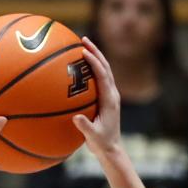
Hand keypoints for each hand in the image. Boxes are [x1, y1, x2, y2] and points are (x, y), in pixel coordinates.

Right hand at [72, 37, 120, 157]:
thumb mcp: (92, 137)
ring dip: (95, 57)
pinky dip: (92, 68)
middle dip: (95, 51)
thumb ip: (85, 127)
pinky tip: (80, 66)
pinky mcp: (105, 98)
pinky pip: (99, 79)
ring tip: (82, 46)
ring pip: (103, 70)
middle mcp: (112, 93)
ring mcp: (110, 95)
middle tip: (83, 39)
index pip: (102, 75)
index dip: (94, 62)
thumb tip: (76, 117)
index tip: (84, 52)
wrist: (111, 148)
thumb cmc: (101, 143)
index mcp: (110, 99)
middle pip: (105, 67)